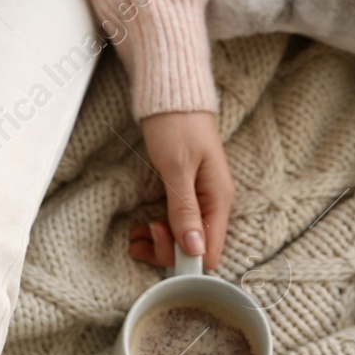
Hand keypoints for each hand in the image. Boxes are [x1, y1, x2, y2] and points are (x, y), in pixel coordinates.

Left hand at [127, 110, 232, 271]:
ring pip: (184, 239)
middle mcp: (214, 204)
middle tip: (141, 233)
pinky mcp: (186, 195)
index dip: (182, 257)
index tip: (156, 237)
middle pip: (195, 250)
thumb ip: (185, 209)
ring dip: (158, 243)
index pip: (210, 252)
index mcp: (219, 199)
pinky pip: (176, 224)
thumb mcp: (177, 168)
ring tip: (135, 234)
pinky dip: (158, 230)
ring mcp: (200, 200)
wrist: (173, 98)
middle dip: (165, 250)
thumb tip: (195, 249)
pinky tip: (141, 226)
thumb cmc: (177, 126)